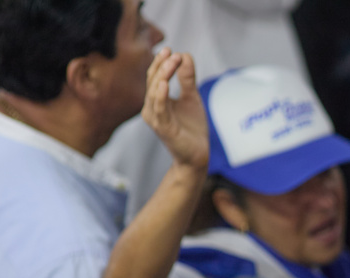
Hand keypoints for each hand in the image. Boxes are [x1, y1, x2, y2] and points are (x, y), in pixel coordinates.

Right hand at [142, 48, 208, 172]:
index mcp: (156, 100)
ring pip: (154, 92)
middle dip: (162, 65)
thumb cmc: (191, 128)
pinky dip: (161, 96)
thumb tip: (185, 56)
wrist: (198, 155)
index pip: (155, 76)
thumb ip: (187, 79)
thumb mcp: (192, 98)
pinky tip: (165, 84)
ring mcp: (156, 118)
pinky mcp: (163, 128)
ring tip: (172, 62)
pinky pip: (160, 109)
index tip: (171, 50)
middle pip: (153, 81)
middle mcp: (152, 108)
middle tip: (173, 53)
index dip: (161, 62)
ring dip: (163, 75)